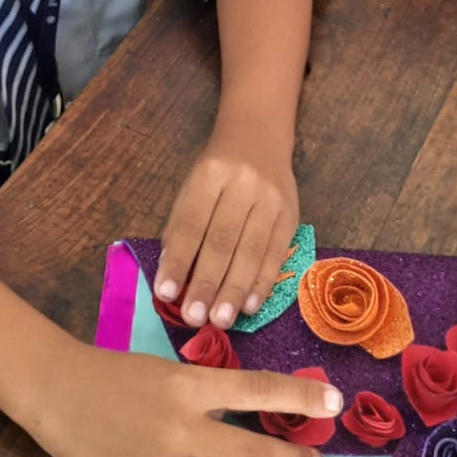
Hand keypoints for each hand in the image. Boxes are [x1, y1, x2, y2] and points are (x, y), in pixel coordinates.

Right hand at [34, 342, 339, 456]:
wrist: (59, 392)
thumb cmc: (116, 376)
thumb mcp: (168, 369)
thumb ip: (208, 390)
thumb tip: (258, 409)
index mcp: (189, 384)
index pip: (259, 389)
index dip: (302, 396)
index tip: (335, 402)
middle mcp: (181, 426)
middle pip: (256, 452)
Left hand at [155, 113, 299, 329]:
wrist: (259, 136)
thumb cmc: (217, 169)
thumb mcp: (191, 186)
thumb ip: (182, 227)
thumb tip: (173, 277)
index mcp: (209, 174)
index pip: (191, 224)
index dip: (178, 261)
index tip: (164, 294)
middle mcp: (242, 185)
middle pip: (223, 241)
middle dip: (207, 283)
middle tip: (194, 318)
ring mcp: (271, 200)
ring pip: (251, 251)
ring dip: (234, 291)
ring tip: (220, 320)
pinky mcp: (292, 214)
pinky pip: (276, 254)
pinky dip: (262, 283)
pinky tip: (250, 306)